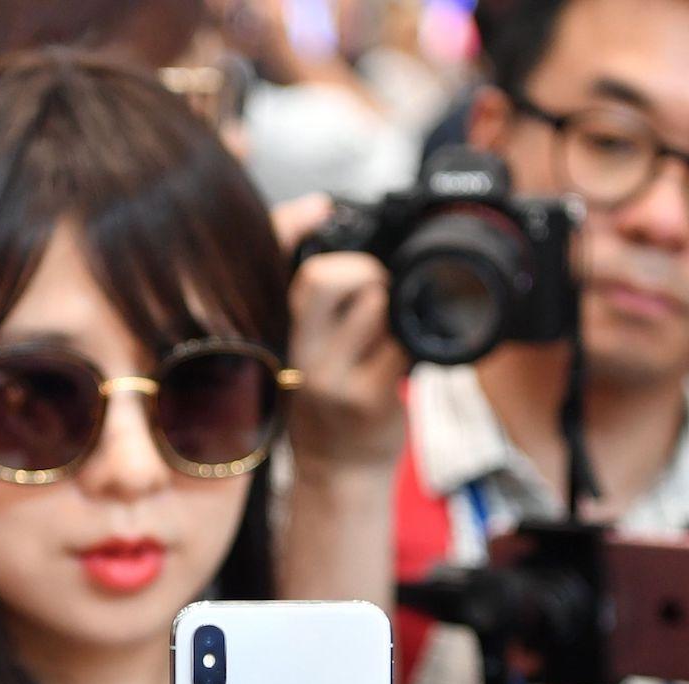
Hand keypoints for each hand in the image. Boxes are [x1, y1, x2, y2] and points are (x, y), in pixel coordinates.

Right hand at [287, 221, 407, 479]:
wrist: (339, 472)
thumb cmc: (328, 401)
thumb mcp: (307, 348)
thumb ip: (319, 303)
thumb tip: (340, 232)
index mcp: (278, 330)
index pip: (273, 264)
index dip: (291, 223)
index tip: (321, 207)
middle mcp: (295, 350)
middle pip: (324, 276)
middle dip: (364, 270)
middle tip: (379, 291)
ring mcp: (329, 377)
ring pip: (375, 305)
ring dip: (396, 309)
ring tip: (389, 337)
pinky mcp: (368, 398)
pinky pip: (404, 344)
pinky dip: (415, 342)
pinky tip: (405, 360)